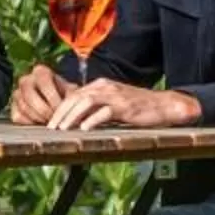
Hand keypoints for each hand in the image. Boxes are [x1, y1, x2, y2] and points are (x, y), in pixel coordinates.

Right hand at [8, 64, 65, 125]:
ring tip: (50, 124)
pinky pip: (18, 117)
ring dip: (39, 118)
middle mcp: (26, 80)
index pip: (43, 80)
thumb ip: (71, 97)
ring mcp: (17, 94)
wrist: (56, 105)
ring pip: (24, 107)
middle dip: (44, 110)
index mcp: (40, 71)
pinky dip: (30, 123)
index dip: (52, 96)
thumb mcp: (71, 93)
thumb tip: (72, 108)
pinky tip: (40, 125)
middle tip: (55, 120)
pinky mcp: (13, 108)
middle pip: (30, 95)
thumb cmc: (65, 97)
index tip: (61, 109)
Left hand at [45, 80, 202, 131]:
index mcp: (100, 85)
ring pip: (86, 102)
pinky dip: (92, 120)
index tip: (51, 123)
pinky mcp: (125, 106)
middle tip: (51, 128)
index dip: (60, 108)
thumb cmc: (138, 108)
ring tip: (62, 129)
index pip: (74, 95)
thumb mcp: (114, 104)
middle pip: (76, 97)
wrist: (164, 105)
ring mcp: (115, 96)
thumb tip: (78, 120)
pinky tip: (84, 129)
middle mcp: (105, 87)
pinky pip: (104, 112)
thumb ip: (98, 107)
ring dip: (71, 116)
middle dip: (61, 113)